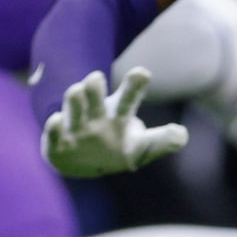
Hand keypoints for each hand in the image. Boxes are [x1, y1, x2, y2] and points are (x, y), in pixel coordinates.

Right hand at [41, 67, 189, 177]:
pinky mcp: (58, 143)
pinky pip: (54, 134)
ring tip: (77, 89)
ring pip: (74, 108)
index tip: (143, 73)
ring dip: (75, 100)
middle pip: (95, 96)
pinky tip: (55, 120)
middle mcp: (96, 115)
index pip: (128, 98)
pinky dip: (54, 128)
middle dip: (95, 86)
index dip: (134, 85)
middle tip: (97, 77)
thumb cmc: (114, 147)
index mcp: (118, 114)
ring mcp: (76, 127)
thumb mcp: (140, 147)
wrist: (80, 163)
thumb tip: (183, 135)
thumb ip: (161, 140)